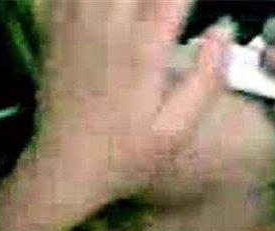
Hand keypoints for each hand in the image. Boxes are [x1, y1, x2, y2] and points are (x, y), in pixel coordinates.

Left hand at [36, 0, 228, 201]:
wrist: (66, 169)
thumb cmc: (125, 156)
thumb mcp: (176, 131)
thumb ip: (206, 79)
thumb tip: (224, 29)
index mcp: (143, 48)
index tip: (192, 5)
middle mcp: (107, 27)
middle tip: (166, 7)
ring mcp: (74, 28)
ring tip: (139, 8)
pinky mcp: (51, 36)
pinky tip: (96, 6)